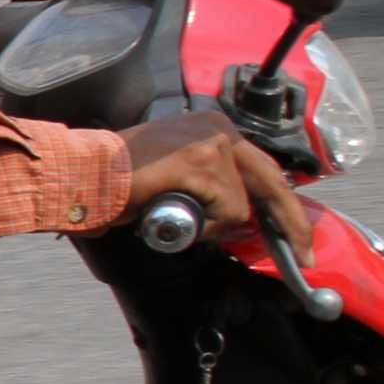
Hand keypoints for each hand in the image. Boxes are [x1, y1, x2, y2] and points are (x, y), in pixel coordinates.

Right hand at [123, 110, 313, 255]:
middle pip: (271, 182)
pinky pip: (226, 211)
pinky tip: (170, 216)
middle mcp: (217, 128)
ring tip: (172, 218)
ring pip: (241, 204)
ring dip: (211, 224)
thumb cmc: (115, 181)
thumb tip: (239, 214)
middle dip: (290, 223)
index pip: (261, 168)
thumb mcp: (174, 174)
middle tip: (303, 256)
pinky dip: (202, 226)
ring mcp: (212, 142)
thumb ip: (207, 183)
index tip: (293, 233)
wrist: (80, 174)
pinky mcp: (203, 162)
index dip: (280, 204)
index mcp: (211, 128)